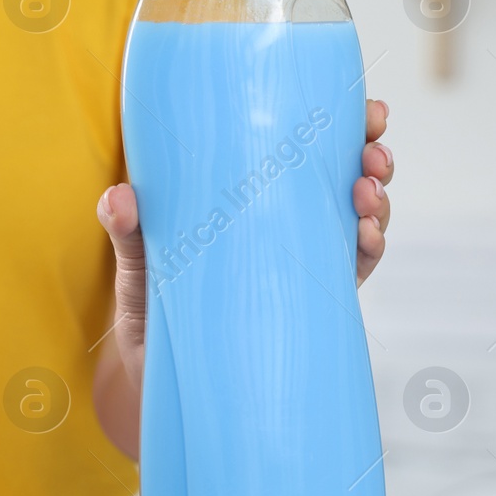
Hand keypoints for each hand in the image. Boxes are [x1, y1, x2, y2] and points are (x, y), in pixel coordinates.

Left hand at [91, 99, 392, 456]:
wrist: (157, 384)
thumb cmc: (150, 311)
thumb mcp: (137, 264)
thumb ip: (128, 232)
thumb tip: (120, 197)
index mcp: (249, 202)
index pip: (301, 153)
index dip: (341, 127)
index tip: (365, 110)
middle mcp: (282, 227)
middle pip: (342, 180)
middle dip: (369, 157)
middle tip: (372, 150)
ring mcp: (297, 265)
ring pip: (356, 222)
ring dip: (375, 202)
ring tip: (366, 191)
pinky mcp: (305, 307)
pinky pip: (349, 275)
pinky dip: (366, 252)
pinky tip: (365, 237)